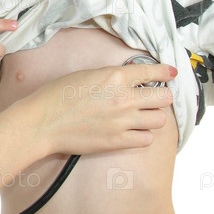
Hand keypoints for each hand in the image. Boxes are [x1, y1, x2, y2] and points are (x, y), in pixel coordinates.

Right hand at [0, 63, 176, 200]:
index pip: (152, 73)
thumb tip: (126, 80)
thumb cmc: (57, 96)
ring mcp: (123, 122)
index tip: (170, 73)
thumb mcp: (86, 75)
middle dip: (161, 96)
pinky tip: (134, 131)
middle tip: (153, 97)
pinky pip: (146, 139)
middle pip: (163, 97)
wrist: (43, 122)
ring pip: (160, 119)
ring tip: (143, 116)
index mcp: (115, 77)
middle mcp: (124, 98)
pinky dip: (144, 135)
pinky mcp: (118, 141)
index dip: (165, 72)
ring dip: (154, 116)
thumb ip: (110, 77)